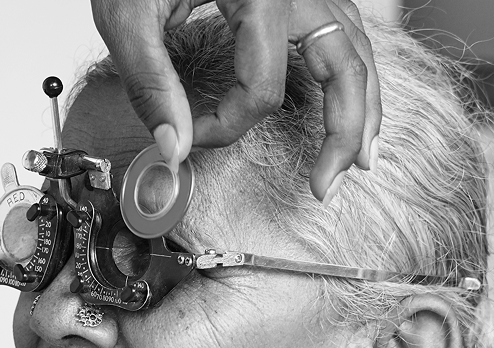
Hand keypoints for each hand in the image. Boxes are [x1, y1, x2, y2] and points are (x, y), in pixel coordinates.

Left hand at [90, 0, 380, 202]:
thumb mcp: (128, 13)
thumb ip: (150, 82)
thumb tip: (174, 147)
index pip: (261, 88)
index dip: (227, 126)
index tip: (191, 135)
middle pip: (344, 66)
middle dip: (343, 132)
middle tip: (327, 184)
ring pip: (358, 50)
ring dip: (365, 106)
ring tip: (361, 157)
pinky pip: (345, 33)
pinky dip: (354, 73)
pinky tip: (353, 102)